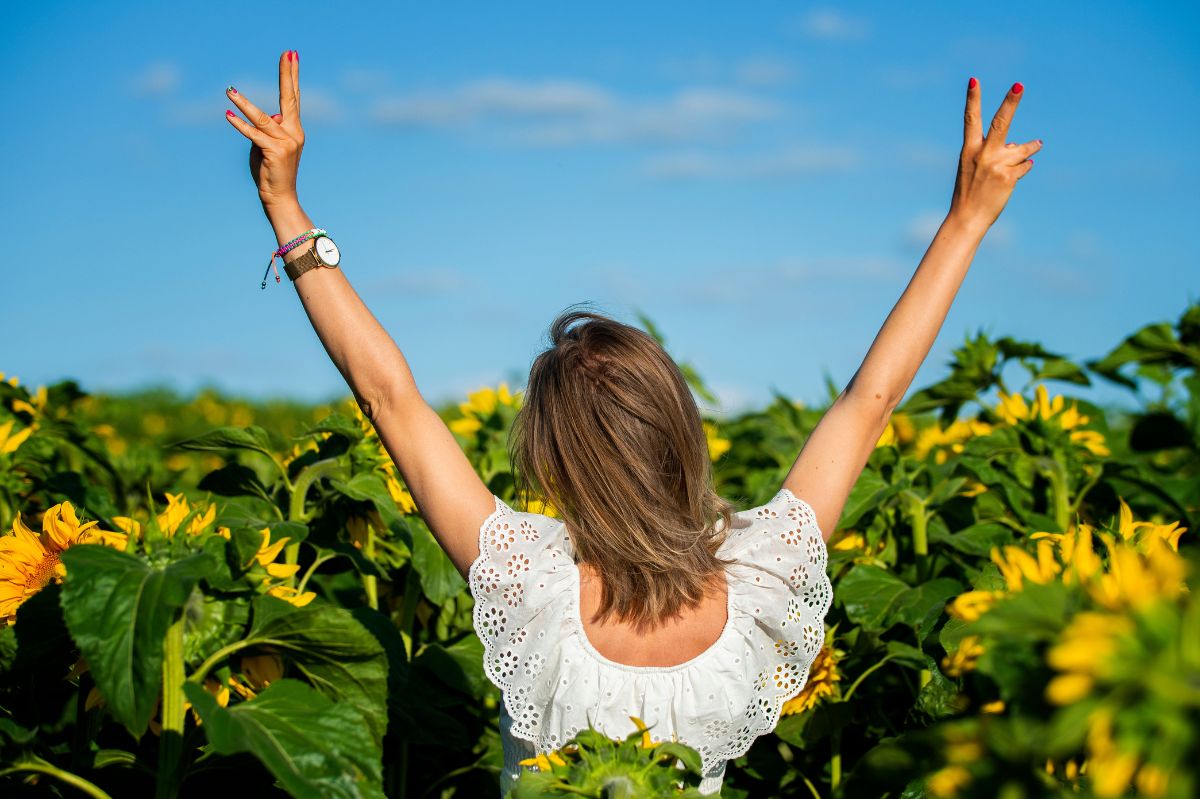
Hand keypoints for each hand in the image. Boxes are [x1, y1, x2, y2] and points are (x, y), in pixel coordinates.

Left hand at [224, 51, 304, 208]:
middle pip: (290, 99)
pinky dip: (240, 125)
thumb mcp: (268, 145)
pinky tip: (228, 115)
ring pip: (262, 118)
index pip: (294, 98)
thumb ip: (266, 128)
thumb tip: (269, 116)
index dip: (292, 76)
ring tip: (229, 91)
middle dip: (287, 75)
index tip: (292, 56)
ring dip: (243, 104)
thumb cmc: (271, 171)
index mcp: (295, 130)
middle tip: (287, 53)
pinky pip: (253, 135)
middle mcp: (294, 133)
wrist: (280, 197)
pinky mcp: (273, 151)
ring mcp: (286, 142)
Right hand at [949, 79, 1040, 231]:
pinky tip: (1012, 179)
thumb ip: (995, 152)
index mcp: (969, 149)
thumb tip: (1022, 144)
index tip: (973, 80)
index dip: (972, 99)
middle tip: (1019, 85)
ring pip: (1023, 148)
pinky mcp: (1008, 178)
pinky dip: (1023, 170)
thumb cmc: (970, 190)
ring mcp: (996, 166)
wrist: (967, 218)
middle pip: (1000, 123)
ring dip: (1030, 148)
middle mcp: (982, 154)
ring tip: (1037, 145)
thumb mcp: (975, 167)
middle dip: (1010, 102)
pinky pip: (1025, 166)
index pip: (970, 119)